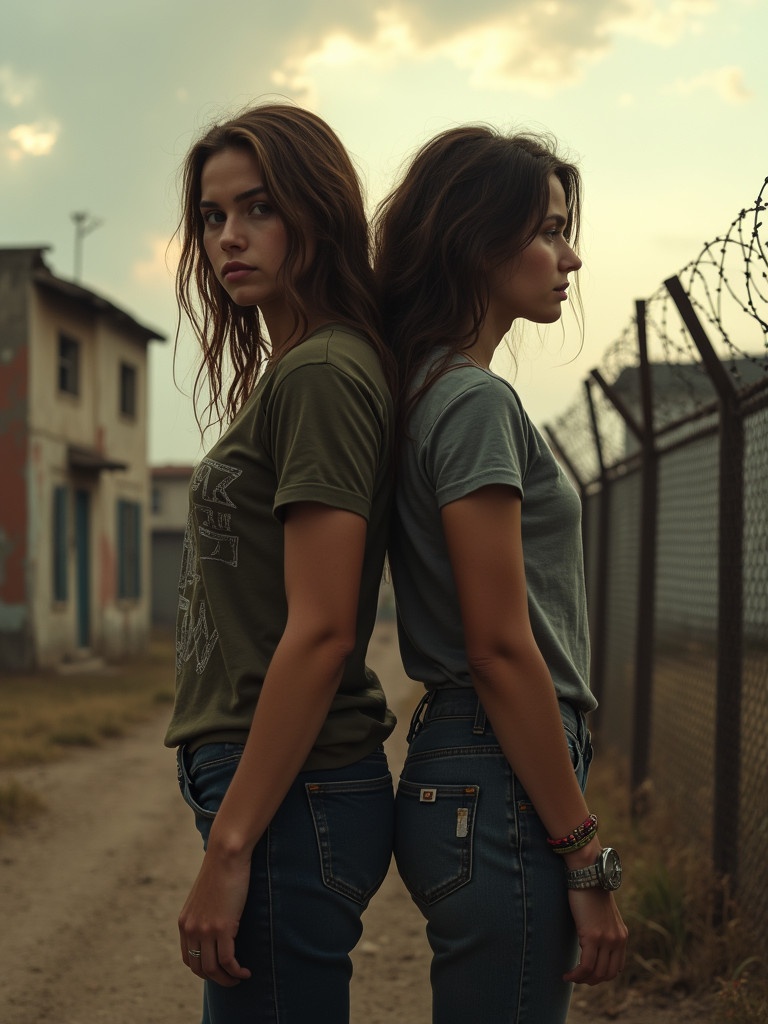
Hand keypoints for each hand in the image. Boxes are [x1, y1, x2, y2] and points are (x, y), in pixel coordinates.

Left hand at [178, 844, 253, 986]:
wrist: (226, 855)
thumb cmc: (221, 871)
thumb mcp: (205, 896)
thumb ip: (205, 913)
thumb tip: (216, 922)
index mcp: (184, 923)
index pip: (188, 958)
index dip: (203, 969)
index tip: (219, 969)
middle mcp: (191, 929)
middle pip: (199, 969)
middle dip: (216, 979)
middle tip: (231, 979)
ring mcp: (205, 930)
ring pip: (213, 969)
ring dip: (227, 979)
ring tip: (240, 978)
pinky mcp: (222, 928)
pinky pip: (228, 961)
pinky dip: (237, 971)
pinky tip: (246, 971)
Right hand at [563, 888, 627, 984]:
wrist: (588, 874)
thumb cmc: (591, 892)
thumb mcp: (604, 914)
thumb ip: (605, 930)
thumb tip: (594, 943)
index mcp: (622, 936)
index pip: (616, 968)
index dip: (601, 975)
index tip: (588, 974)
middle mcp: (617, 940)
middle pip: (607, 974)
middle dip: (592, 981)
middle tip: (578, 978)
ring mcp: (606, 939)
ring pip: (596, 973)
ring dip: (582, 980)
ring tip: (570, 978)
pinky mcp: (592, 936)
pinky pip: (585, 965)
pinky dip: (576, 975)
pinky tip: (567, 975)